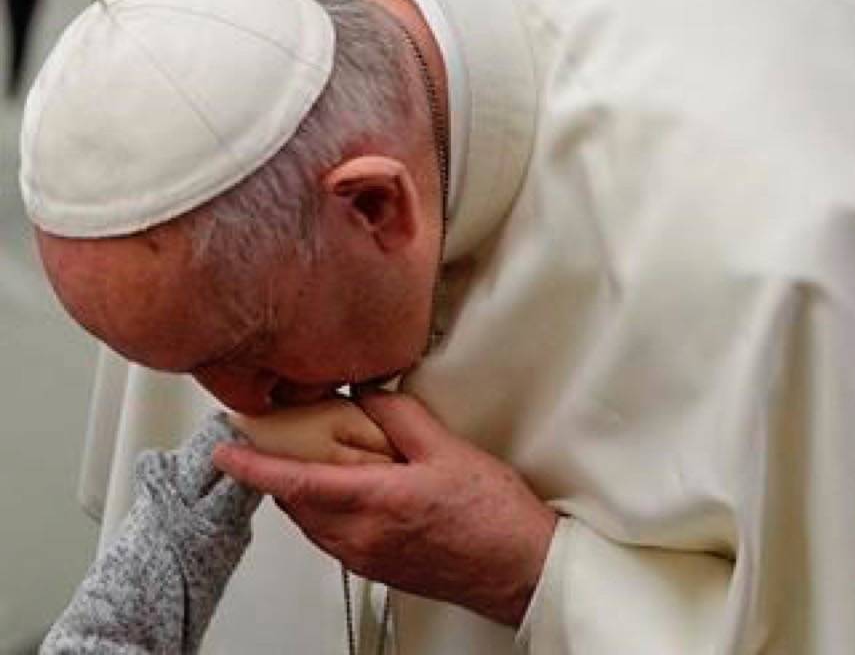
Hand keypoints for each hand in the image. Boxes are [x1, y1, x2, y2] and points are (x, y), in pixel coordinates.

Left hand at [213, 393, 556, 626]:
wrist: (520, 567)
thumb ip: (401, 417)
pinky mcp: (378, 568)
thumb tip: (369, 394)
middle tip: (276, 439)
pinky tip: (353, 490)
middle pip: (296, 503)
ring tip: (319, 459)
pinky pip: (333, 536)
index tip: (228, 451)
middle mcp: (361, 537)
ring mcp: (367, 557)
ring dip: (303, 491)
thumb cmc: (494, 517)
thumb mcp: (449, 450)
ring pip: (312, 522)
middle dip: (279, 471)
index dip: (255, 466)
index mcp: (375, 503)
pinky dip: (327, 508)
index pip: (296, 481)